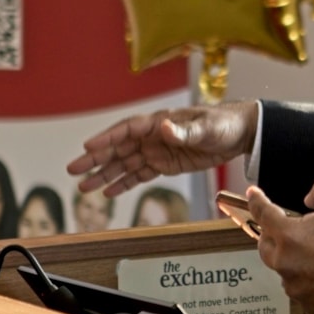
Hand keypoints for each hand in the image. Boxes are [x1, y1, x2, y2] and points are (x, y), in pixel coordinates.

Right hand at [66, 102, 258, 196]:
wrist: (241, 133)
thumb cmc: (224, 123)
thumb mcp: (207, 127)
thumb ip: (185, 130)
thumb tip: (164, 127)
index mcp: (160, 122)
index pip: (127, 130)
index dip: (107, 138)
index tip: (89, 147)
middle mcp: (153, 136)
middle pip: (118, 148)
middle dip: (96, 159)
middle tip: (73, 170)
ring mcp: (157, 150)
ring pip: (125, 164)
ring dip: (105, 175)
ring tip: (84, 187)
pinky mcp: (165, 164)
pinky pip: (140, 174)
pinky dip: (124, 183)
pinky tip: (109, 192)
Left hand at [247, 177, 313, 313]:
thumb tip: (308, 200)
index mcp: (291, 237)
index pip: (263, 214)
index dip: (257, 200)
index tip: (253, 195)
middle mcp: (287, 264)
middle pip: (266, 245)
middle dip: (276, 233)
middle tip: (299, 227)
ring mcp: (297, 288)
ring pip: (283, 267)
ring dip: (293, 256)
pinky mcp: (309, 303)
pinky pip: (299, 286)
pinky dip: (307, 276)